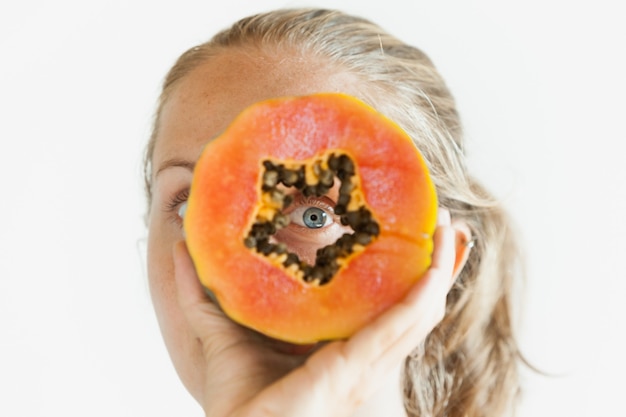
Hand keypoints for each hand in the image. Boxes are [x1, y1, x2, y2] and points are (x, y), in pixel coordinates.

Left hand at [173, 209, 455, 416]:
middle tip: (450, 226)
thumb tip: (179, 240)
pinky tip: (438, 260)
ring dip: (441, 268)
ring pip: (421, 308)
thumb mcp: (220, 328)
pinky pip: (405, 323)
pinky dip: (427, 290)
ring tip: (452, 230)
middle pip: (413, 302)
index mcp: (341, 344)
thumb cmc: (238, 394)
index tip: (421, 235)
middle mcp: (364, 353)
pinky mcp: (361, 366)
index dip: (407, 273)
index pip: (385, 304)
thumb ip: (201, 288)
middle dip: (437, 266)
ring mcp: (368, 361)